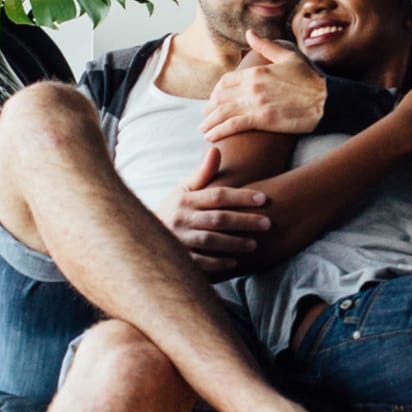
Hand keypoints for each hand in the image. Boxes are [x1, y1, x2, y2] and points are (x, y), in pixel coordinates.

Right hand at [156, 147, 271, 274]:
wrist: (143, 236)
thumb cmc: (174, 210)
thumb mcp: (184, 190)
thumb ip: (203, 173)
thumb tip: (216, 149)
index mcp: (186, 199)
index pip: (218, 196)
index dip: (242, 197)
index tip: (264, 198)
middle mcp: (182, 218)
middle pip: (218, 219)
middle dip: (245, 221)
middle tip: (268, 222)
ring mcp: (179, 239)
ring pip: (210, 241)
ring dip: (234, 243)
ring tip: (254, 244)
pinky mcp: (178, 258)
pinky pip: (200, 262)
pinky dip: (217, 263)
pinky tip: (234, 262)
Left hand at [200, 30, 326, 141]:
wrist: (327, 100)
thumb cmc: (311, 79)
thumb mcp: (288, 56)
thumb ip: (266, 46)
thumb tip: (250, 33)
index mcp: (256, 71)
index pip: (226, 81)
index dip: (216, 92)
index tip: (213, 101)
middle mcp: (252, 86)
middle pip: (220, 97)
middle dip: (210, 109)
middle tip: (205, 118)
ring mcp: (256, 103)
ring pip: (223, 112)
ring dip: (210, 122)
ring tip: (204, 131)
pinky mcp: (263, 119)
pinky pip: (233, 125)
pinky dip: (219, 131)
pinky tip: (211, 138)